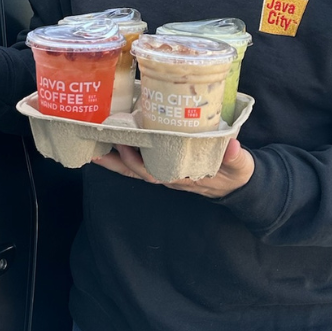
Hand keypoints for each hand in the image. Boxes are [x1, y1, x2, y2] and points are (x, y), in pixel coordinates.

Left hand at [91, 138, 254, 197]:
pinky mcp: (165, 165)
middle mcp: (169, 175)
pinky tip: (109, 146)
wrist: (237, 184)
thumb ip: (235, 157)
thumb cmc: (236, 174)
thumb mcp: (240, 166)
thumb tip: (232, 145)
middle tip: (94, 148)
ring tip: (91, 147)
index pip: (155, 171)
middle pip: (136, 171)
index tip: (125, 145)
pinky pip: (140, 163)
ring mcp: (165, 172)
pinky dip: (123, 156)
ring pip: (134, 168)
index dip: (138, 161)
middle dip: (115, 161)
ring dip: (113, 160)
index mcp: (183, 175)